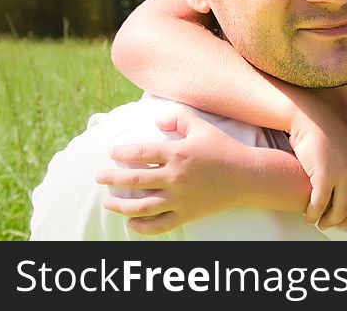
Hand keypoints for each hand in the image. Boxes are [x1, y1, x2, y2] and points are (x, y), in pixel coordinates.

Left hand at [95, 109, 253, 234]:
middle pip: (134, 180)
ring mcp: (180, 198)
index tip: (111, 153)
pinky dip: (143, 227)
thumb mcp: (202, 127)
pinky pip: (160, 225)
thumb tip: (156, 121)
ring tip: (108, 203)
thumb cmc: (224, 148)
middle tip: (99, 177)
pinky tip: (131, 223)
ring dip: (121, 205)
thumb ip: (178, 119)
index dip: (121, 153)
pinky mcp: (187, 213)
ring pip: (142, 206)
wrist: (247, 175)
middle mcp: (175, 177)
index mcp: (177, 153)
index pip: (140, 153)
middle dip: (112, 178)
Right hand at [287, 102, 346, 228]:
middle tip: (341, 224)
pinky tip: (309, 217)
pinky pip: (321, 206)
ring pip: (341, 210)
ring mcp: (344, 174)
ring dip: (330, 220)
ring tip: (322, 222)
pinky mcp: (324, 178)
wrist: (310, 119)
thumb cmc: (328, 131)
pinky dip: (314, 215)